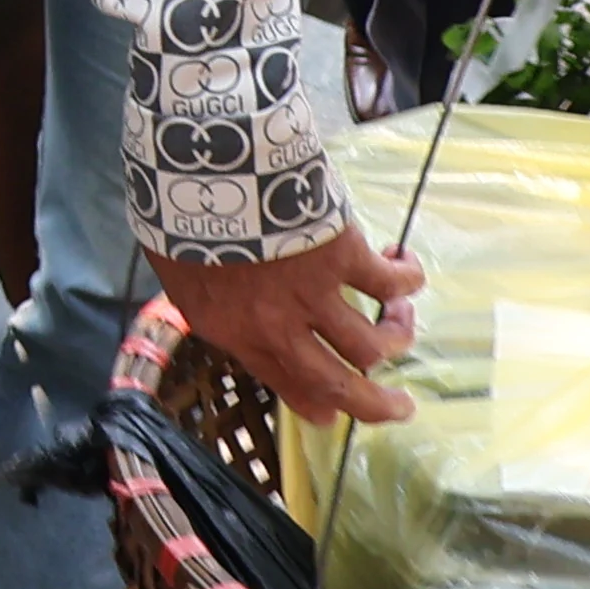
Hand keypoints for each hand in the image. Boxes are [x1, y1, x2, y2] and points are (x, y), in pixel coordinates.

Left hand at [152, 220, 426, 426]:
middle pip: (339, 385)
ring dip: (396, 336)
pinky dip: (407, 280)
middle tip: (402, 407)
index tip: (332, 414)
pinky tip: (406, 267)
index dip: (314, 406)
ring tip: (401, 319)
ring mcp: (314, 296)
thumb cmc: (182, 221)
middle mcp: (278, 327)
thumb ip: (215, 305)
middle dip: (375, 405)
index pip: (284, 385)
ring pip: (372, 344)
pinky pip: (392, 284)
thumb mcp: (183, 280)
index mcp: (236, 333)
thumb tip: (231, 311)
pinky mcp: (343, 259)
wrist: (203, 174)